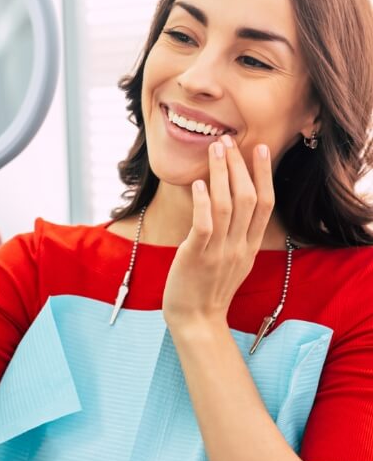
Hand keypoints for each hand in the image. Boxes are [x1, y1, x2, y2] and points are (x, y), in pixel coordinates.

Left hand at [162, 135, 274, 333]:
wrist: (196, 320)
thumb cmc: (209, 288)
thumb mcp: (234, 261)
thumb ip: (238, 235)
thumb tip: (234, 204)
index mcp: (250, 246)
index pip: (265, 204)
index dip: (264, 174)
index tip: (260, 149)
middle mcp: (239, 246)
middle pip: (248, 198)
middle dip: (240, 166)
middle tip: (229, 140)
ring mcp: (219, 252)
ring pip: (227, 206)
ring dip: (222, 174)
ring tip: (215, 149)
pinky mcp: (197, 256)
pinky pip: (205, 225)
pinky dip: (204, 202)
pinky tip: (201, 183)